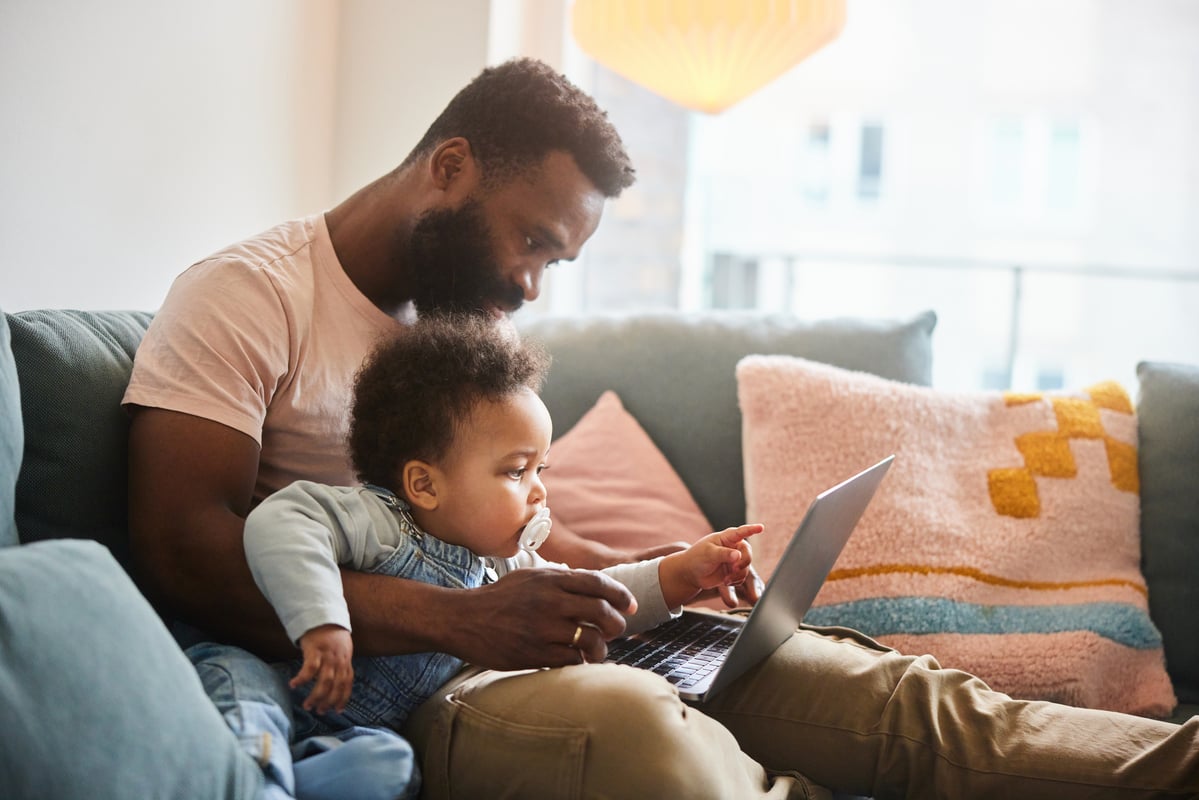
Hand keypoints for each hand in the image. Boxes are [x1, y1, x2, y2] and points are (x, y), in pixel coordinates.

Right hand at [292, 624, 353, 713]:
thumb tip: (336, 685)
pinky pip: (309, 668)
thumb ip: (341, 666)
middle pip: (336, 686)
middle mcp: (339, 661)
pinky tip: (293, 686)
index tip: (338, 711)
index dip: (344, 698)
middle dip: (329, 701)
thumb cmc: (331, 636)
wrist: (323, 617)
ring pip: (325, 681)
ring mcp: (327, 656)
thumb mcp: (342, 651)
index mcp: (345, 662)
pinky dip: (302, 679)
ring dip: (316, 696)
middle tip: (320, 711)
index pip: (347, 684)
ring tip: (307, 706)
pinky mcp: (314, 650)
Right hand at [453, 568, 636, 668]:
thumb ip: (560, 579)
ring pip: (591, 640)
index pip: (598, 583)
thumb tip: (593, 585)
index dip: (621, 594)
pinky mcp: (534, 653)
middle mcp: (549, 602)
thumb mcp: (528, 577)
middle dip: (617, 624)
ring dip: (601, 648)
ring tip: (598, 651)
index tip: (630, 605)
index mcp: (550, 579)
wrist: (463, 619)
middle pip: (601, 612)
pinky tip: (577, 660)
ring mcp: (542, 629)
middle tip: (617, 630)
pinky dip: (580, 662)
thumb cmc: (498, 598)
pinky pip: (572, 660)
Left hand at [659, 524, 762, 608]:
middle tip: (733, 569)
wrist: (691, 573)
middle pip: (747, 554)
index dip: (751, 529)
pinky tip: (726, 581)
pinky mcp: (734, 572)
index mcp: (727, 538)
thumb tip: (738, 556)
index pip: (741, 532)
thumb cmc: (697, 558)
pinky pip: (742, 577)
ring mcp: (734, 560)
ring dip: (738, 575)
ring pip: (746, 568)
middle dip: (742, 563)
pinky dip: (736, 581)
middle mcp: (733, 547)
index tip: (760, 527)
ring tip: (726, 579)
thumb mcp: (708, 554)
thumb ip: (723, 554)